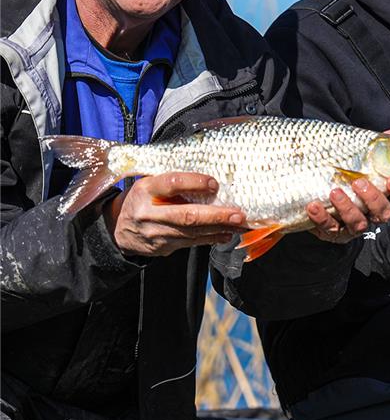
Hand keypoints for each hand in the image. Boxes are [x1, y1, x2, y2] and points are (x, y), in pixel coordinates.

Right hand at [104, 173, 246, 256]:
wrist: (119, 229)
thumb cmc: (143, 198)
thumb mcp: (149, 183)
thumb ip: (173, 179)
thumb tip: (212, 171)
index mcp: (146, 190)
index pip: (171, 183)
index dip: (194, 182)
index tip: (214, 183)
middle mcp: (149, 213)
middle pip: (186, 215)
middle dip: (215, 215)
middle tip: (238, 213)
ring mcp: (155, 233)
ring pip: (192, 232)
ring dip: (220, 228)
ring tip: (240, 223)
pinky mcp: (162, 247)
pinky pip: (191, 243)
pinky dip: (212, 238)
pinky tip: (228, 233)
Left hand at [305, 125, 389, 242]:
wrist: (310, 176)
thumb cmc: (344, 164)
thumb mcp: (363, 150)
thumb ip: (384, 142)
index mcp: (383, 191)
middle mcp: (371, 210)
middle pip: (384, 213)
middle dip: (373, 199)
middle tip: (359, 182)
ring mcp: (352, 222)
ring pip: (358, 224)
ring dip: (347, 208)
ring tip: (334, 191)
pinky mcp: (332, 230)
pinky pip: (329, 228)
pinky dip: (321, 217)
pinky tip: (313, 205)